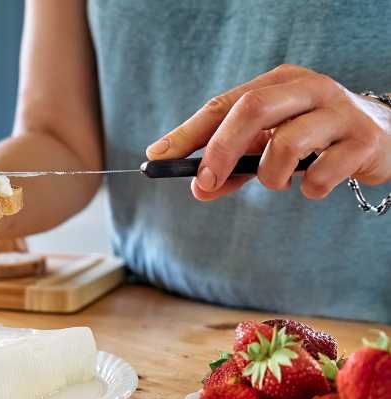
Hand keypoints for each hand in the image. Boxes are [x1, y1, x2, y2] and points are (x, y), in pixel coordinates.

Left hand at [146, 64, 390, 200]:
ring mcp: (338, 111)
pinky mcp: (363, 141)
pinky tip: (315, 185)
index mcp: (278, 83)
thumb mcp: (269, 146)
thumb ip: (234, 165)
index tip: (156, 156)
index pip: (223, 104)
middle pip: (250, 110)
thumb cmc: (314, 139)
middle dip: (219, 150)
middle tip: (205, 183)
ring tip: (280, 182)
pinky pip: (321, 174)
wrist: (384, 138)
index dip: (187, 133)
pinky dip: (309, 189)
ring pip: (286, 145)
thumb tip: (199, 189)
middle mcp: (308, 88)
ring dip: (271, 177)